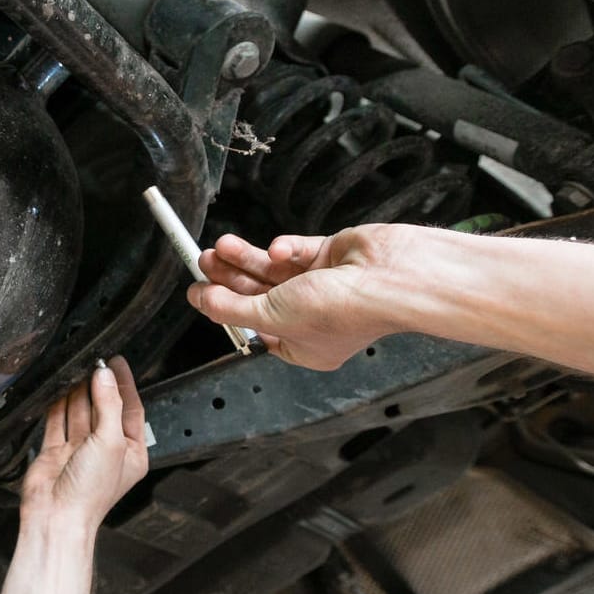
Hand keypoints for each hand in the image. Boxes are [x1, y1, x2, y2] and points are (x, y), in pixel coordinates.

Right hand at [20, 356, 149, 528]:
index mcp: (131, 452)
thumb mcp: (110, 442)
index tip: (116, 362)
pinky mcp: (56, 451)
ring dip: (78, 392)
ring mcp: (80, 450)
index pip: (131, 408)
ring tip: (76, 370)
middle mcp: (106, 450)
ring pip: (80, 412)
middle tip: (93, 361)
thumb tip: (105, 376)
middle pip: (104, 407)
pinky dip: (56, 405)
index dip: (124, 384)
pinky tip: (57, 389)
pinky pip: (57, 421)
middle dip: (99, 385)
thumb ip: (108, 405)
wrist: (56, 515)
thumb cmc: (90, 493)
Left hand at [187, 225, 405, 369]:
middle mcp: (312, 318)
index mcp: (302, 346)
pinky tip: (277, 248)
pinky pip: (297, 251)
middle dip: (229, 278)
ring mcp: (322, 286)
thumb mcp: (272, 316)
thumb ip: (232, 308)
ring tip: (220, 247)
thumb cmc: (344, 310)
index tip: (200, 291)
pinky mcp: (332, 257)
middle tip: (204, 262)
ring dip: (246, 258)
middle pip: (258, 295)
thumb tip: (202, 300)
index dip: (225, 309)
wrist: (393, 277)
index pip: (253, 327)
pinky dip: (284, 248)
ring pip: (272, 271)